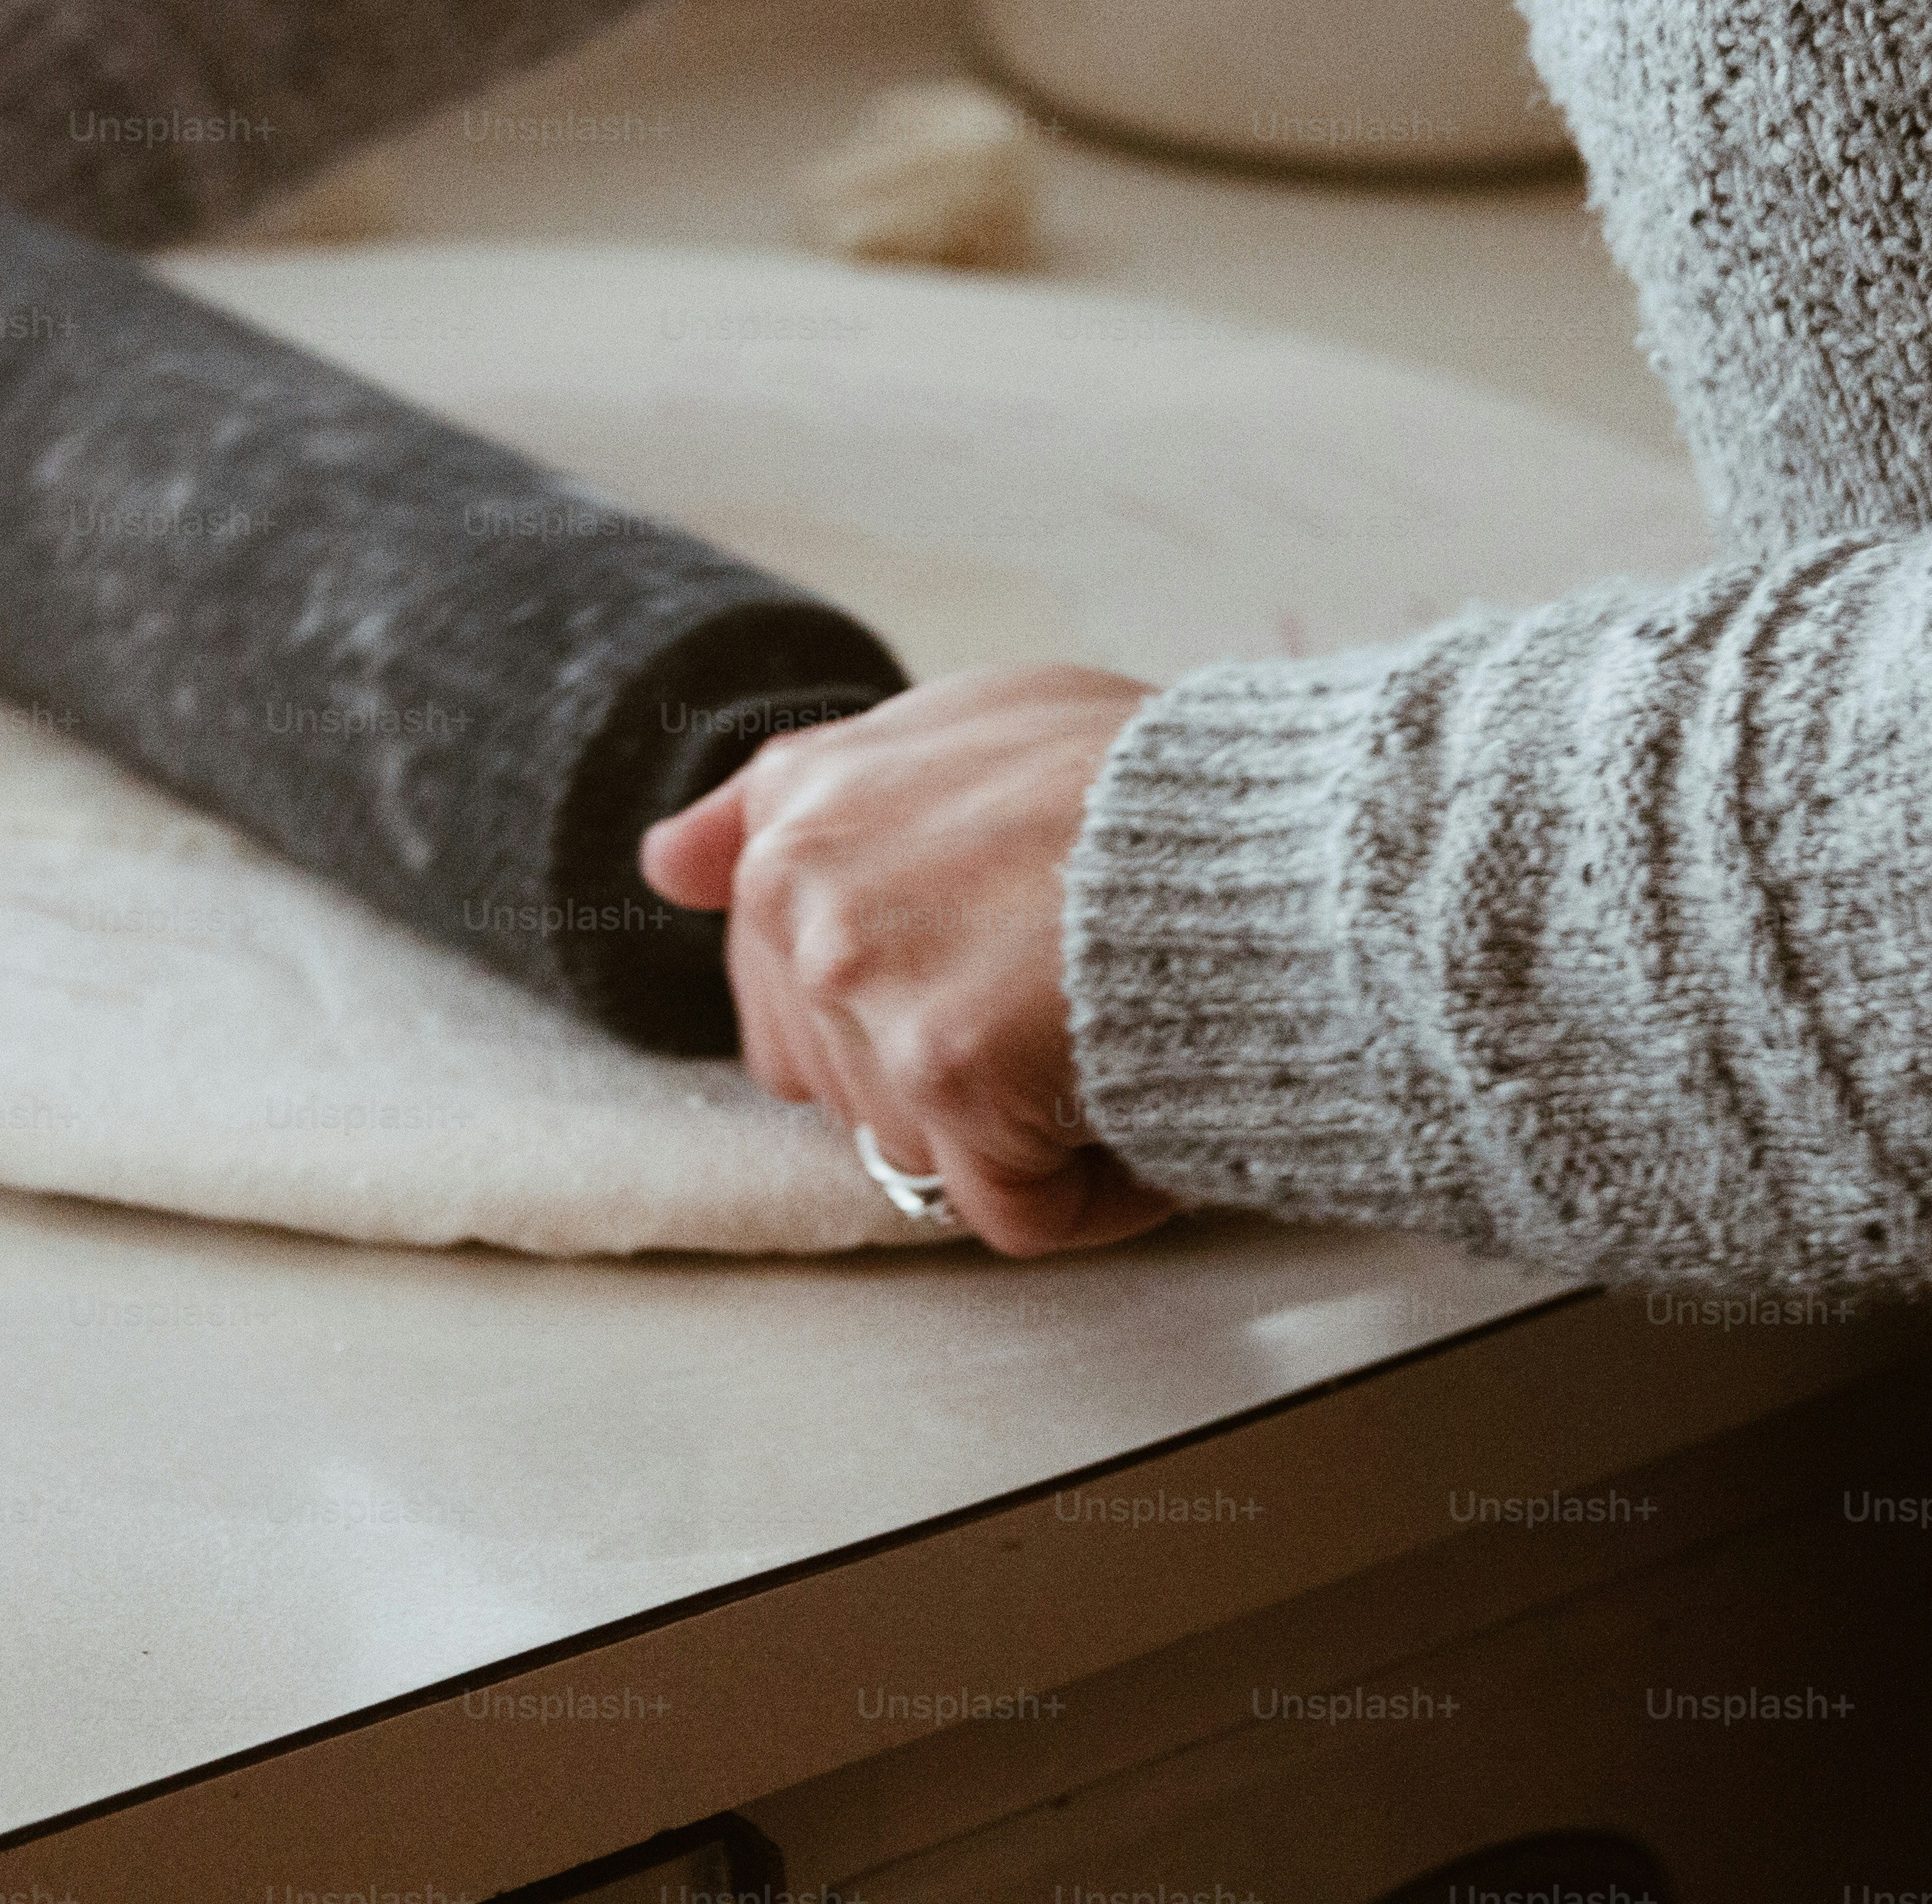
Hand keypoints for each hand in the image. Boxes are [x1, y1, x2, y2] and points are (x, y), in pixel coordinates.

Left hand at [640, 663, 1175, 1256]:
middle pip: (839, 1066)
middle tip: (1067, 997)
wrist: (1267, 831)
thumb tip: (664, 864)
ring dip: (1022, 1130)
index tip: (965, 977)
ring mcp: (865, 987)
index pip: (773, 956)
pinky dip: (1092, 1191)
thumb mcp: (967, 723)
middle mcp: (803, 892)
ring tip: (1118, 1032)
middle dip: (947, 1064)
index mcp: (803, 807)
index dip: (884, 991)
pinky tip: (1148, 1111)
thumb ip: (816, 791)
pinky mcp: (942, 1076)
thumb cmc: (1150, 780)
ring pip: (923, 1143)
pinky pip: (1009, 1208)